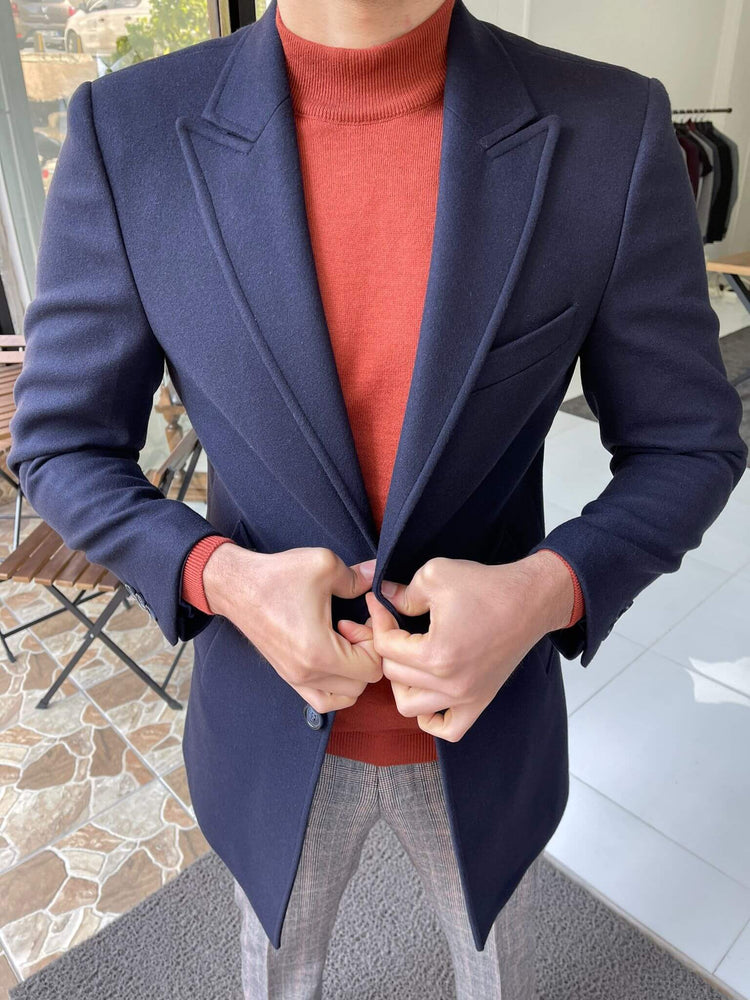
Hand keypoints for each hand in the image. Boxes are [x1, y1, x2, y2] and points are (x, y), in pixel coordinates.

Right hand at [203, 543, 382, 712]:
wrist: (236, 586)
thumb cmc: (276, 577)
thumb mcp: (324, 565)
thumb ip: (357, 576)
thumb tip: (377, 575)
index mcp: (319, 652)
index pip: (372, 668)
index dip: (376, 639)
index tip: (364, 616)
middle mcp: (307, 674)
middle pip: (361, 685)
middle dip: (367, 654)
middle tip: (355, 626)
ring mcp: (295, 679)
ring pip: (344, 698)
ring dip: (354, 673)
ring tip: (346, 643)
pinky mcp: (288, 676)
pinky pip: (322, 699)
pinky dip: (337, 686)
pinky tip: (335, 656)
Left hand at [364, 550, 572, 741]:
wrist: (530, 600)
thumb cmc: (487, 586)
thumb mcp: (436, 574)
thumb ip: (403, 591)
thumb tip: (384, 598)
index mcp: (436, 655)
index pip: (385, 646)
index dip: (378, 619)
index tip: (379, 603)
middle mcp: (450, 684)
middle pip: (393, 674)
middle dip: (386, 646)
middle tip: (391, 625)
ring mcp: (466, 697)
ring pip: (410, 707)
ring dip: (400, 683)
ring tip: (406, 659)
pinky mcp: (480, 700)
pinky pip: (448, 729)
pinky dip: (431, 718)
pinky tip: (428, 693)